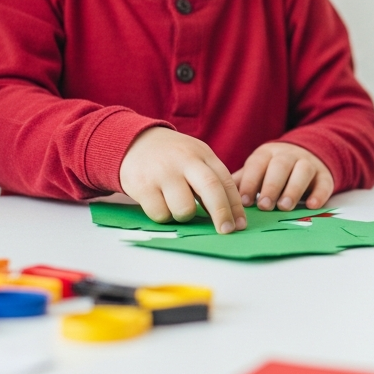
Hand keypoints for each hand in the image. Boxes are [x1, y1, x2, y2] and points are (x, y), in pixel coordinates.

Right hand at [118, 127, 246, 232]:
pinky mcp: (143, 185)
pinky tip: (158, 202)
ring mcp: (163, 172)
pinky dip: (163, 215)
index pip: (224, 181)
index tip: (240, 225)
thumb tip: (229, 214)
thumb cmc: (171, 157)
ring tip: (176, 204)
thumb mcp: (194, 159)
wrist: (133, 142)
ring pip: (184, 209)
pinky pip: (161, 214)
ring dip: (184, 216)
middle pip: (211, 189)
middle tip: (226, 231)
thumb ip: (211, 180)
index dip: (235, 206)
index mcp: (202, 154)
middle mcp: (184, 161)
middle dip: (221, 214)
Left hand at [232, 142, 333, 210]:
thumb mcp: (258, 169)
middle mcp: (288, 155)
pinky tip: (311, 206)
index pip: (257, 164)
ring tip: (284, 207)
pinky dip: (319, 194)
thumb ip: (242, 181)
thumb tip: (219, 196)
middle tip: (264, 206)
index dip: (250, 182)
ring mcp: (308, 163)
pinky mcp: (324, 174)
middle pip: (280, 166)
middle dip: (271, 186)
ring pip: (302, 171)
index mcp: (267, 154)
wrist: (308, 153)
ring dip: (293, 189)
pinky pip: (324, 182)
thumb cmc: (274, 169)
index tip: (244, 201)